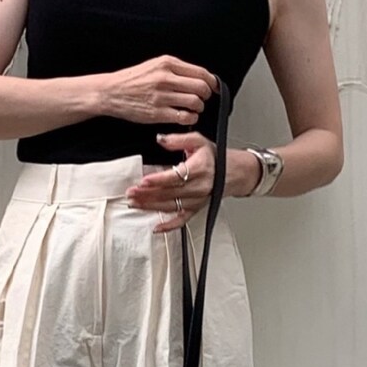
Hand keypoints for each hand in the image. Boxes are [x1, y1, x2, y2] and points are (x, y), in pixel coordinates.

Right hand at [99, 55, 217, 125]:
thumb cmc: (132, 80)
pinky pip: (184, 117)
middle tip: (202, 99)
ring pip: (195, 102)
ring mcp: (162, 96)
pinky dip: (190, 119)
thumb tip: (198, 77)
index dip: (211, 82)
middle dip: (206, 95)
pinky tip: (186, 117)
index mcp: (167, 63)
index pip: (201, 72)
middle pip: (201, 87)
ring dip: (198, 108)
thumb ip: (175, 70)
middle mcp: (166, 78)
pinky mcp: (158, 113)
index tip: (213, 87)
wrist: (111, 92)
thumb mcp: (154, 65)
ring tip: (193, 109)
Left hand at [126, 134, 260, 231]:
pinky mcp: (197, 209)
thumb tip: (160, 139)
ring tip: (135, 203)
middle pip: (169, 193)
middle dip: (147, 194)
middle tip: (130, 193)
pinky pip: (182, 220)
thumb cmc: (216, 158)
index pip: (176, 176)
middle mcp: (199, 187)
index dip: (158, 180)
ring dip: (151, 206)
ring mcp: (197, 200)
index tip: (144, 181)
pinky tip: (156, 227)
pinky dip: (169, 226)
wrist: (235, 173)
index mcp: (200, 169)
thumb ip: (178, 139)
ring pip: (171, 206)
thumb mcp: (199, 141)